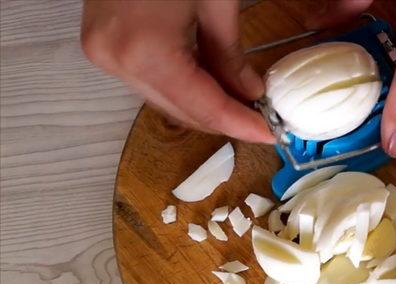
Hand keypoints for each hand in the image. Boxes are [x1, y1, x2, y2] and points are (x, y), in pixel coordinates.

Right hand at [81, 0, 273, 142]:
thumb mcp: (215, 1)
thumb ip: (230, 55)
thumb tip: (250, 94)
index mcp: (144, 50)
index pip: (202, 106)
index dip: (240, 124)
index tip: (271, 134)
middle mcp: (117, 61)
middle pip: (181, 111)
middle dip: (225, 118)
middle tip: (262, 120)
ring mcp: (104, 54)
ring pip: (164, 101)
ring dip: (204, 106)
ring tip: (241, 103)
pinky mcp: (101, 45)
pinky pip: (149, 82)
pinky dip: (182, 87)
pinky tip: (211, 83)